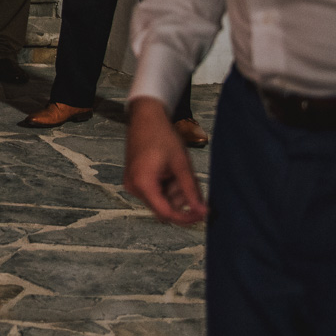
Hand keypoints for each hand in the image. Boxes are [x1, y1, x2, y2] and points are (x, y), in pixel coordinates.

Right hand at [123, 97, 207, 224]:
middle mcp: (134, 187)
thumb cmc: (162, 136)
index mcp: (143, 184)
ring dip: (175, 192)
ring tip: (181, 172)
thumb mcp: (181, 164)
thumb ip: (191, 191)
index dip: (186, 217)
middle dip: (181, 200)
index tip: (203, 215)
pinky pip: (155, 192)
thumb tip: (203, 212)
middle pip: (163, 208)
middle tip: (192, 182)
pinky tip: (172, 172)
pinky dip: (167, 187)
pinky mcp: (135, 179)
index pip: (166, 213)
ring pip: (160, 201)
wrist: (146, 117)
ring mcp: (132, 183)